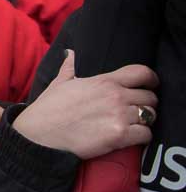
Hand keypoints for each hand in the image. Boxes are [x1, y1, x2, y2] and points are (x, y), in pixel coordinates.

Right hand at [12, 51, 158, 159]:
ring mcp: (118, 116)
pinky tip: (131, 137)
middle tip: (137, 111)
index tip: (150, 85)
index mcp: (103, 81)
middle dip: (146, 104)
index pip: (141, 73)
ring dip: (145, 121)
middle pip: (150, 97)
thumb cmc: (47, 109)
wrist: (39, 135)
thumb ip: (69, 68)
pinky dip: (142, 137)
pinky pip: (146, 135)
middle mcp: (115, 96)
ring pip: (151, 116)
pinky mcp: (119, 136)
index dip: (151, 79)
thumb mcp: (59, 84)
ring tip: (133, 124)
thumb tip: (70, 54)